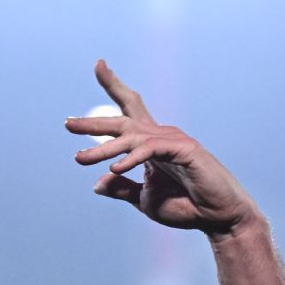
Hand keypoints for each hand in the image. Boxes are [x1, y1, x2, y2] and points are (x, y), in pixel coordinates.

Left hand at [66, 60, 257, 236]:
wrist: (217, 219)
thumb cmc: (186, 207)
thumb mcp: (145, 199)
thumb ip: (123, 189)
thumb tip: (97, 184)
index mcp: (151, 145)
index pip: (130, 111)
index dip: (114, 86)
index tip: (99, 65)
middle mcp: (161, 136)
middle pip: (124, 120)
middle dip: (94, 123)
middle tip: (67, 124)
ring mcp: (174, 141)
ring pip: (132, 138)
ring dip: (104, 149)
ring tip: (80, 158)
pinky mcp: (185, 150)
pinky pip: (151, 150)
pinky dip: (131, 158)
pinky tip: (114, 168)